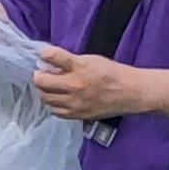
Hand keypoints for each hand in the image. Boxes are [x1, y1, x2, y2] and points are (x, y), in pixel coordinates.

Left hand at [30, 49, 151, 124]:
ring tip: (51, 87)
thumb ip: (70, 61)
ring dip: (44, 91)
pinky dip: (53, 104)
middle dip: (39, 76)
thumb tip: (50, 62)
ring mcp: (74, 102)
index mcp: (79, 67)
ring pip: (45, 98)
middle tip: (43, 74)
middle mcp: (74, 85)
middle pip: (41, 82)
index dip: (45, 55)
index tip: (45, 56)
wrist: (129, 92)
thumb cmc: (111, 73)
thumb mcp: (91, 60)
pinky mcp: (77, 114)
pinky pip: (54, 111)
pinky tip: (58, 99)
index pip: (53, 56)